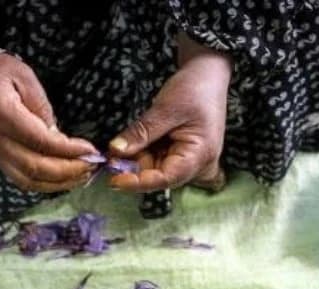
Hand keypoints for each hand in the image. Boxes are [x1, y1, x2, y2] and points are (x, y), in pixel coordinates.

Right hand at [0, 53, 96, 192]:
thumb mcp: (23, 77)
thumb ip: (42, 108)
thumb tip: (59, 138)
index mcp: (4, 117)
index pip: (41, 142)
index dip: (68, 151)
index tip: (91, 151)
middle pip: (36, 168)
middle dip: (68, 171)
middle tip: (92, 166)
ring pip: (28, 181)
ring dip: (58, 184)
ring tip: (82, 176)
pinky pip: (20, 179)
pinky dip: (44, 184)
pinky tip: (62, 179)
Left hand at [107, 34, 231, 192]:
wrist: (208, 76)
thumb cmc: (194, 89)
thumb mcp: (165, 109)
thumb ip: (141, 133)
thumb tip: (115, 151)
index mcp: (200, 155)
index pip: (166, 179)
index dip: (139, 182)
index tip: (114, 180)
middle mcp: (196, 165)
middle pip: (159, 176)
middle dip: (133, 169)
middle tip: (110, 158)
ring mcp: (188, 161)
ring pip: (155, 170)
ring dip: (135, 161)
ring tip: (118, 148)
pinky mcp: (179, 155)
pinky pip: (156, 160)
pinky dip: (141, 154)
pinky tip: (130, 145)